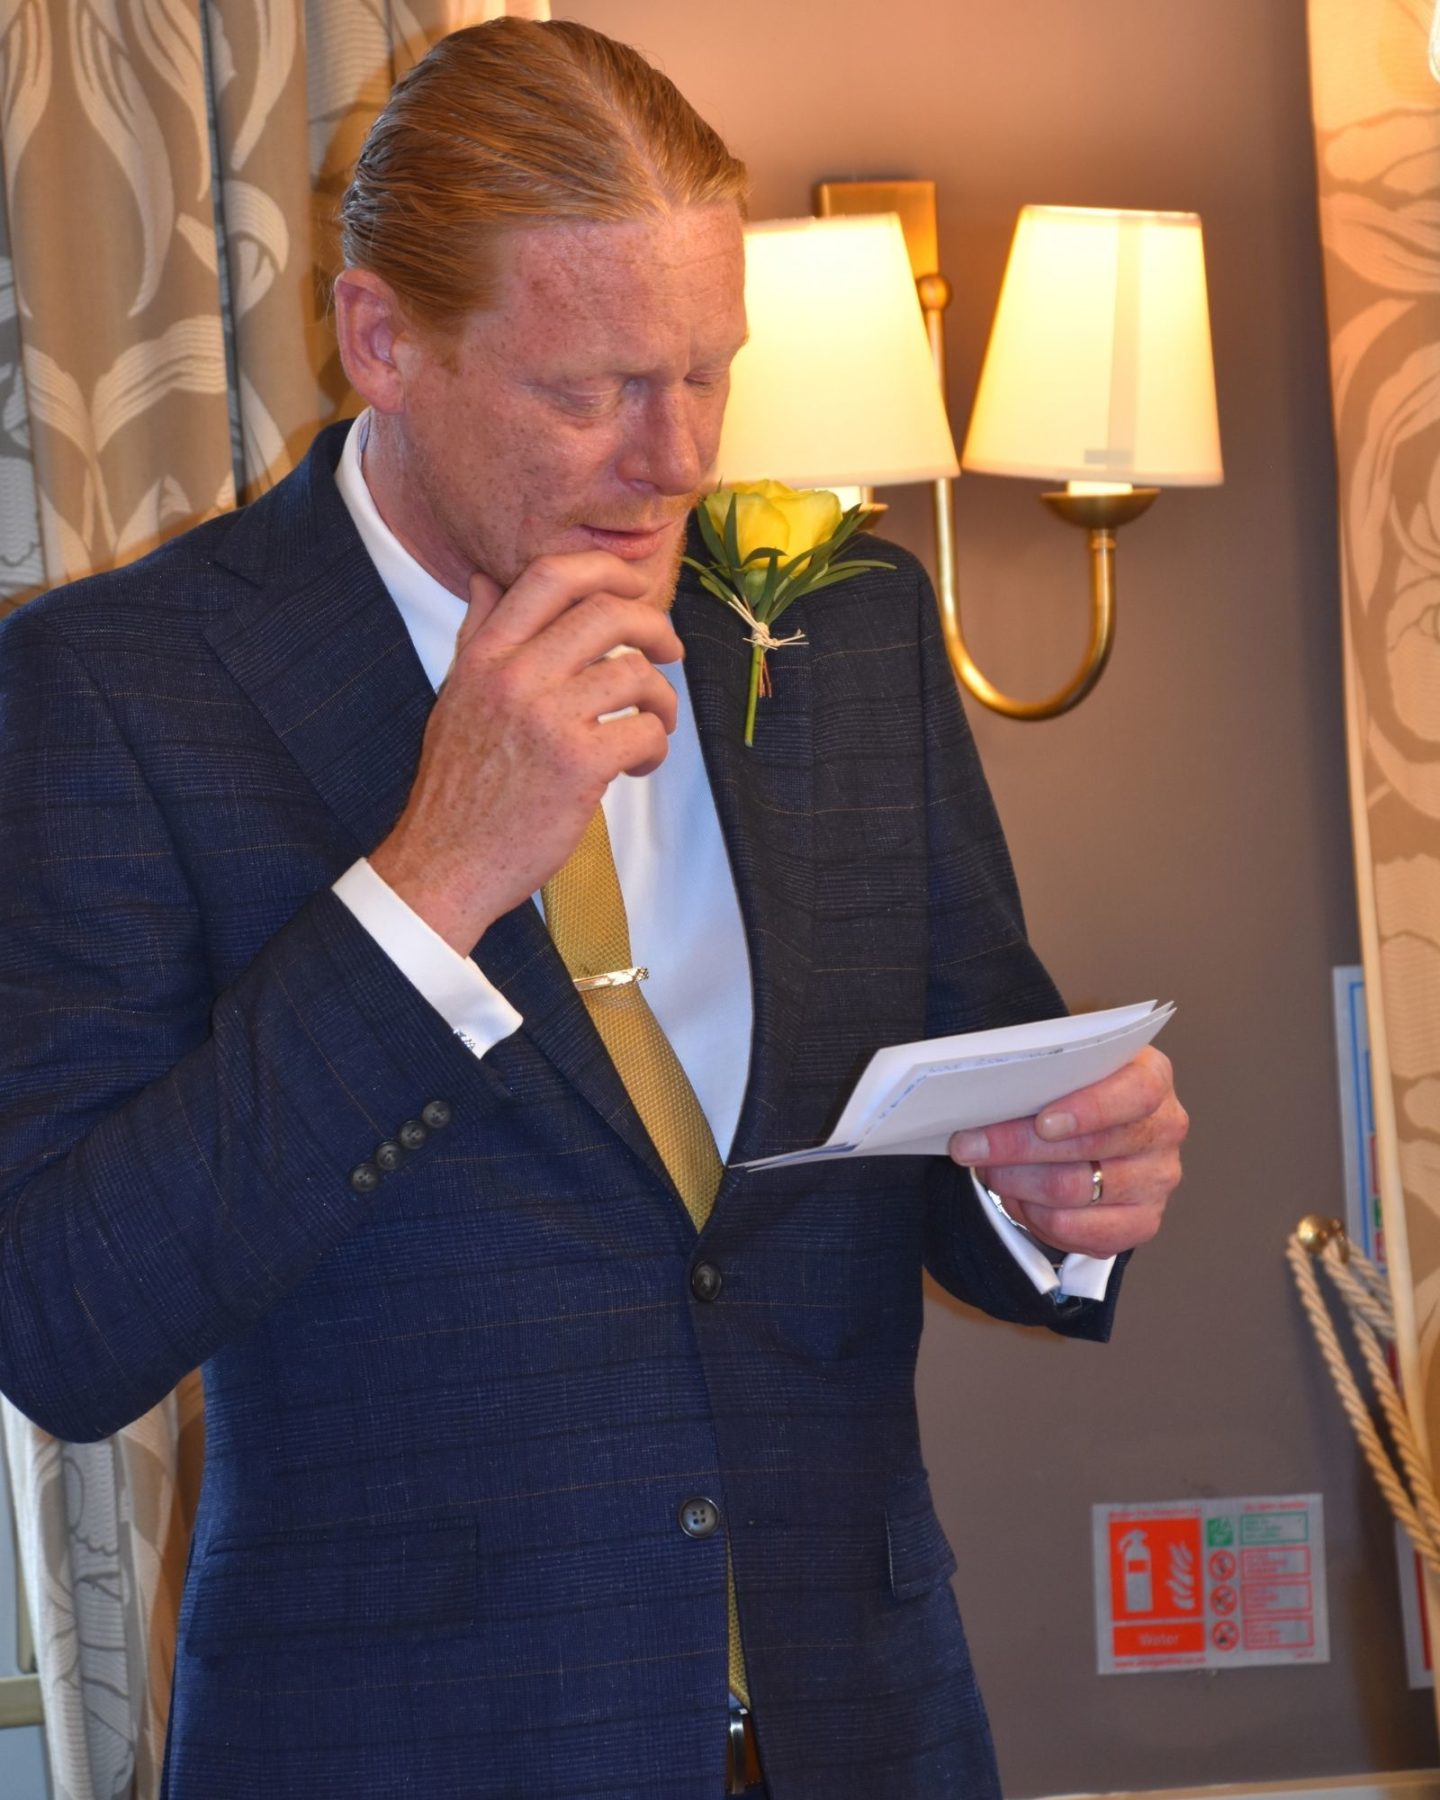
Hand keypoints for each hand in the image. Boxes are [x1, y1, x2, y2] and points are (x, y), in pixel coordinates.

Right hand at [370, 551, 682, 953]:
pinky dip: (656, 747)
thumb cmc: (457, 787)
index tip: (636, 586)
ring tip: (655, 723)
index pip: (550, 577)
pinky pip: (645, 731)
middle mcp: (514, 677)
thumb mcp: (455, 696)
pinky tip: (638, 765)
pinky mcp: (579, 764)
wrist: (445, 863)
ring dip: (662, 699)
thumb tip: (486, 578)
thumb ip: (477, 635)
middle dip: (656, 627)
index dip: (606, 570)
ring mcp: (548, 719)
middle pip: (607, 613)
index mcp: (485, 656)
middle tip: (671, 651)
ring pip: (637, 673)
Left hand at [947, 1046, 1186, 1258]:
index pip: (1136, 1093)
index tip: (1043, 1123)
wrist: (1089, 1137)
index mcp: (1151, 1077)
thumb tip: (986, 1088)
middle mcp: (1163, 1129)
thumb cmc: (1069, 1094)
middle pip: (1090, 1146)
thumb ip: (1039, 1070)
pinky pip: (1076, 1230)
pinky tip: (1019, 1199)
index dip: (1090, 1109)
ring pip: (1073, 1190)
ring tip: (991, 1170)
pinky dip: (1035, 1217)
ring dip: (1018, 1182)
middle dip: (1017, 1147)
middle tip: (969, 1145)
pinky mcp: (1141, 1222)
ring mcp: (1156, 1180)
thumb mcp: (1060, 1068)